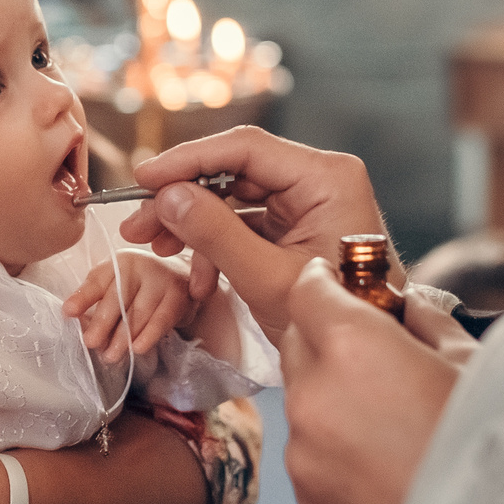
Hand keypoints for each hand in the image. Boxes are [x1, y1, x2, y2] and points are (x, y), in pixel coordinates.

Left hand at [62, 251, 195, 362]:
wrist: (178, 277)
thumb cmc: (138, 286)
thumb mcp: (114, 286)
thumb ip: (95, 301)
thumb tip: (74, 320)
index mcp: (117, 263)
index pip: (97, 281)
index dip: (82, 297)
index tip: (68, 313)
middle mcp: (139, 266)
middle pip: (118, 298)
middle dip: (102, 323)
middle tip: (90, 343)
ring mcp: (161, 279)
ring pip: (139, 312)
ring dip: (123, 338)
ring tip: (110, 355)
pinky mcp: (178, 295)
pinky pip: (161, 319)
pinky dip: (148, 336)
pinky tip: (137, 349)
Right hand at [119, 127, 390, 328]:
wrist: (365, 354)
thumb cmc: (336, 318)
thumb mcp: (268, 279)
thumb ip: (217, 234)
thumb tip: (168, 197)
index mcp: (326, 178)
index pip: (245, 148)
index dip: (188, 160)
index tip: (144, 178)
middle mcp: (319, 179)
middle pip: (233, 171)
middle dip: (183, 199)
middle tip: (138, 224)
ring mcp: (307, 201)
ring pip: (232, 196)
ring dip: (193, 224)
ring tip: (156, 248)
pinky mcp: (296, 223)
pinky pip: (244, 220)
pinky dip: (215, 243)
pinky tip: (196, 274)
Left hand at [278, 260, 461, 503]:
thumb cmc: (500, 449)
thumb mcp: (475, 365)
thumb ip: (428, 324)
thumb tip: (407, 308)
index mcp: (354, 348)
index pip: (308, 289)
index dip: (326, 281)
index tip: (343, 282)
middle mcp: (314, 395)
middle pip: (297, 341)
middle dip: (328, 335)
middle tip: (377, 349)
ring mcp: (304, 452)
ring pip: (303, 400)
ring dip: (331, 394)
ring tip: (392, 417)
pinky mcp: (308, 498)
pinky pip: (309, 450)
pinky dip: (333, 444)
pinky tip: (385, 461)